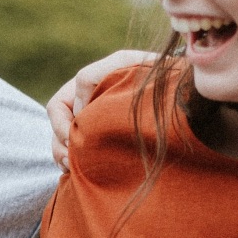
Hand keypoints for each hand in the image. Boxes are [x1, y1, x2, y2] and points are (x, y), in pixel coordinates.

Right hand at [47, 49, 158, 168]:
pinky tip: (84, 173)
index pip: (57, 108)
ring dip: (66, 159)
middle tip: (72, 162)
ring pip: (66, 147)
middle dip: (60, 147)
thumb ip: (92, 76)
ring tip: (75, 170)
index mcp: (84, 89)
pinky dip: (79, 166)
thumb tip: (77, 110)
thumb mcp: (122, 63)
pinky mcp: (106, 145)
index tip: (75, 137)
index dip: (60, 125)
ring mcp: (95, 128)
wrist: (180, 89)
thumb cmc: (151, 72)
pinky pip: (82, 158)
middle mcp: (86, 109)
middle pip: (58, 131)